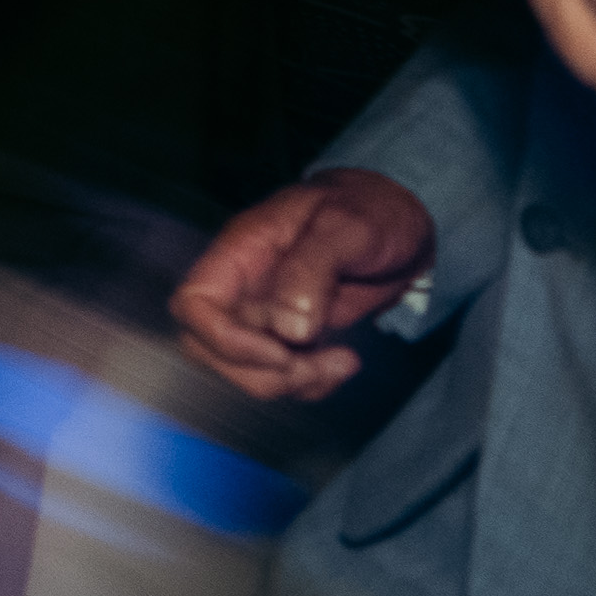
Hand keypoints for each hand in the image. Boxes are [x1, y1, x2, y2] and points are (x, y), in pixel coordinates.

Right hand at [173, 167, 441, 401]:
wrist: (401, 223)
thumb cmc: (369, 209)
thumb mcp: (347, 226)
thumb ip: (312, 267)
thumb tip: (289, 329)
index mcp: (241, 251)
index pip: (194, 303)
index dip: (224, 339)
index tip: (281, 352)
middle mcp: (244, 287)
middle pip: (207, 348)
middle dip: (259, 373)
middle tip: (315, 366)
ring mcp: (265, 315)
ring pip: (244, 370)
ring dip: (291, 383)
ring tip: (343, 363)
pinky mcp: (292, 336)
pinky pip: (283, 376)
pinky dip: (310, 385)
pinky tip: (344, 363)